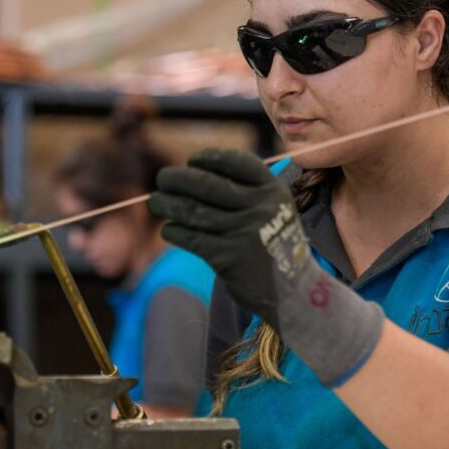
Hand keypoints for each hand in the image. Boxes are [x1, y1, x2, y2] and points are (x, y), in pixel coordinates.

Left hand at [148, 149, 383, 385]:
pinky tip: (168, 230)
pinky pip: (192, 238)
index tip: (192, 161)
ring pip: (194, 211)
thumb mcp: (275, 210)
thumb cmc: (275, 245)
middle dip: (178, 178)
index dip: (210, 158)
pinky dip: (175, 231)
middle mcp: (260, 208)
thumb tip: (194, 175)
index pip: (236, 162)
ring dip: (168, 204)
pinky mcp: (229, 257)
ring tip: (155, 202)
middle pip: (207, 184)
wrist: (294, 291)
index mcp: (273, 191)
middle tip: (163, 178)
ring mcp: (244, 232)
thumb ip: (247, 191)